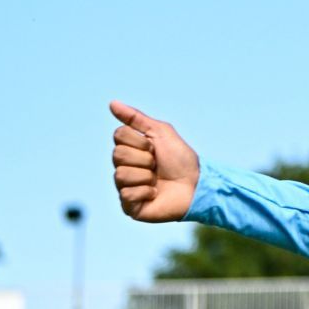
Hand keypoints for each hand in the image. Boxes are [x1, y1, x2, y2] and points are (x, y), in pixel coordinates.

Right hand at [109, 100, 201, 222]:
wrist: (197, 185)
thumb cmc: (181, 159)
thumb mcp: (161, 132)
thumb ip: (136, 118)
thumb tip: (112, 102)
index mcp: (130, 149)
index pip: (119, 135)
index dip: (141, 141)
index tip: (155, 147)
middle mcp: (124, 167)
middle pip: (117, 154)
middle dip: (144, 158)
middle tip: (157, 165)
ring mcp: (125, 187)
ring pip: (120, 174)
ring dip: (146, 176)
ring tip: (157, 181)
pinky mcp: (129, 206)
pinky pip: (126, 194)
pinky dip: (145, 192)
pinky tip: (155, 194)